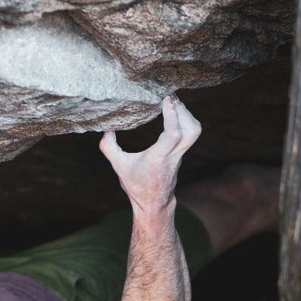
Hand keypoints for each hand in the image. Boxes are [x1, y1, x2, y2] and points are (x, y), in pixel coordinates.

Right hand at [99, 96, 200, 215]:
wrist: (154, 202)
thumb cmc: (136, 185)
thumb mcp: (118, 166)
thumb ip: (109, 147)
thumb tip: (106, 128)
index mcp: (157, 158)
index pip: (173, 135)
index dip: (172, 115)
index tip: (166, 99)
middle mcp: (173, 156)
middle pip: (191, 130)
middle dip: (182, 110)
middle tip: (168, 97)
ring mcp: (181, 154)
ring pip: (195, 130)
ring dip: (186, 113)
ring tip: (171, 103)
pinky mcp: (183, 152)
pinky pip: (192, 132)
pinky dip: (187, 118)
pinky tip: (175, 112)